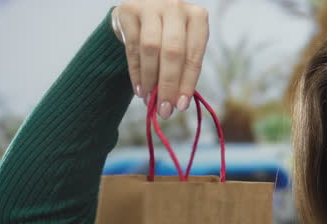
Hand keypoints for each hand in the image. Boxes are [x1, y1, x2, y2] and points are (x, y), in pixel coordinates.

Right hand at [111, 0, 208, 118]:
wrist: (143, 12)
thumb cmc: (169, 35)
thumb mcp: (183, 46)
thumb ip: (183, 69)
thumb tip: (177, 103)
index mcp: (197, 17)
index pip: (193, 55)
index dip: (187, 83)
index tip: (181, 106)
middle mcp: (176, 7)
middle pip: (173, 52)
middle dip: (168, 85)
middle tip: (164, 110)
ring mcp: (151, 6)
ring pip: (151, 49)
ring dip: (150, 80)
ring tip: (150, 100)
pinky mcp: (129, 10)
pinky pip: (132, 46)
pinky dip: (136, 72)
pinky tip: (139, 89)